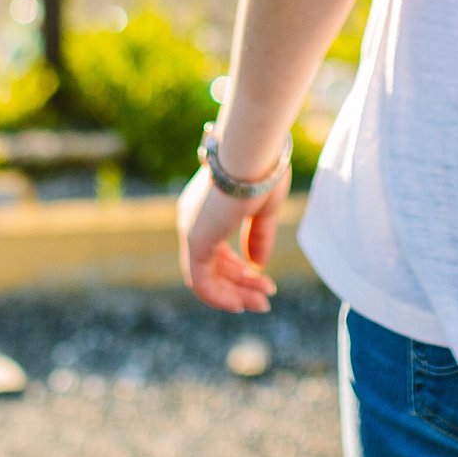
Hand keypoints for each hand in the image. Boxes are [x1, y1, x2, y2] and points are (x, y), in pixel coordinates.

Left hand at [177, 148, 288, 313]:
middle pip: (213, 266)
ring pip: (207, 277)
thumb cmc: (262, 170)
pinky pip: (201, 281)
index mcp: (207, 208)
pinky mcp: (196, 239)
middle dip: (240, 285)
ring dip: (234, 293)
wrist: (253, 152)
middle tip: (265, 299)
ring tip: (261, 304)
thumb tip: (257, 265)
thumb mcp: (263, 208)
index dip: (239, 269)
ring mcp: (192, 229)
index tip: (263, 279)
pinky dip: (219, 296)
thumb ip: (258, 237)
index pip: (216, 250)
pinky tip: (239, 304)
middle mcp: (193, 220)